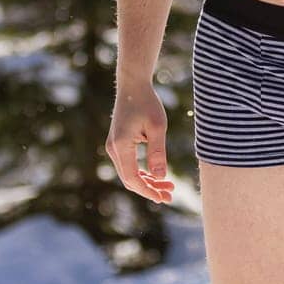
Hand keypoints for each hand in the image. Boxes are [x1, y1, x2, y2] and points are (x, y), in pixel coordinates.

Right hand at [106, 80, 173, 204]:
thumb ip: (158, 153)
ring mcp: (113, 147)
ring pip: (128, 174)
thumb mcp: (158, 126)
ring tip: (168, 187)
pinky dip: (142, 173)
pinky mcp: (118, 144)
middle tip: (170, 196)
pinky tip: (157, 176)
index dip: (148, 191)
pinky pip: (128, 165)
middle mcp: (113, 148)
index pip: (132, 178)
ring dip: (147, 182)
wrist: (132, 85)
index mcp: (121, 145)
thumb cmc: (147, 102)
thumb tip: (160, 177)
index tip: (163, 198)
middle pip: (129, 179)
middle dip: (149, 189)